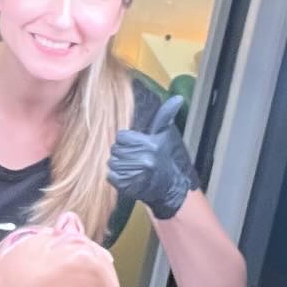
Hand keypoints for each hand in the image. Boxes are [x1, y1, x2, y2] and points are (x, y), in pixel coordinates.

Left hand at [107, 94, 191, 218]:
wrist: (170, 187)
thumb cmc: (164, 159)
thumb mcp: (165, 137)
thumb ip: (165, 117)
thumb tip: (177, 98)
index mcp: (151, 145)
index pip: (121, 136)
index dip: (126, 140)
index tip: (134, 144)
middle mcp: (144, 159)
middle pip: (115, 149)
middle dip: (121, 152)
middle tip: (133, 157)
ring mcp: (135, 173)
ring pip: (111, 162)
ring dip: (118, 164)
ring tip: (131, 166)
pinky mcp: (127, 186)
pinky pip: (110, 175)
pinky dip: (115, 176)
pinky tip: (127, 176)